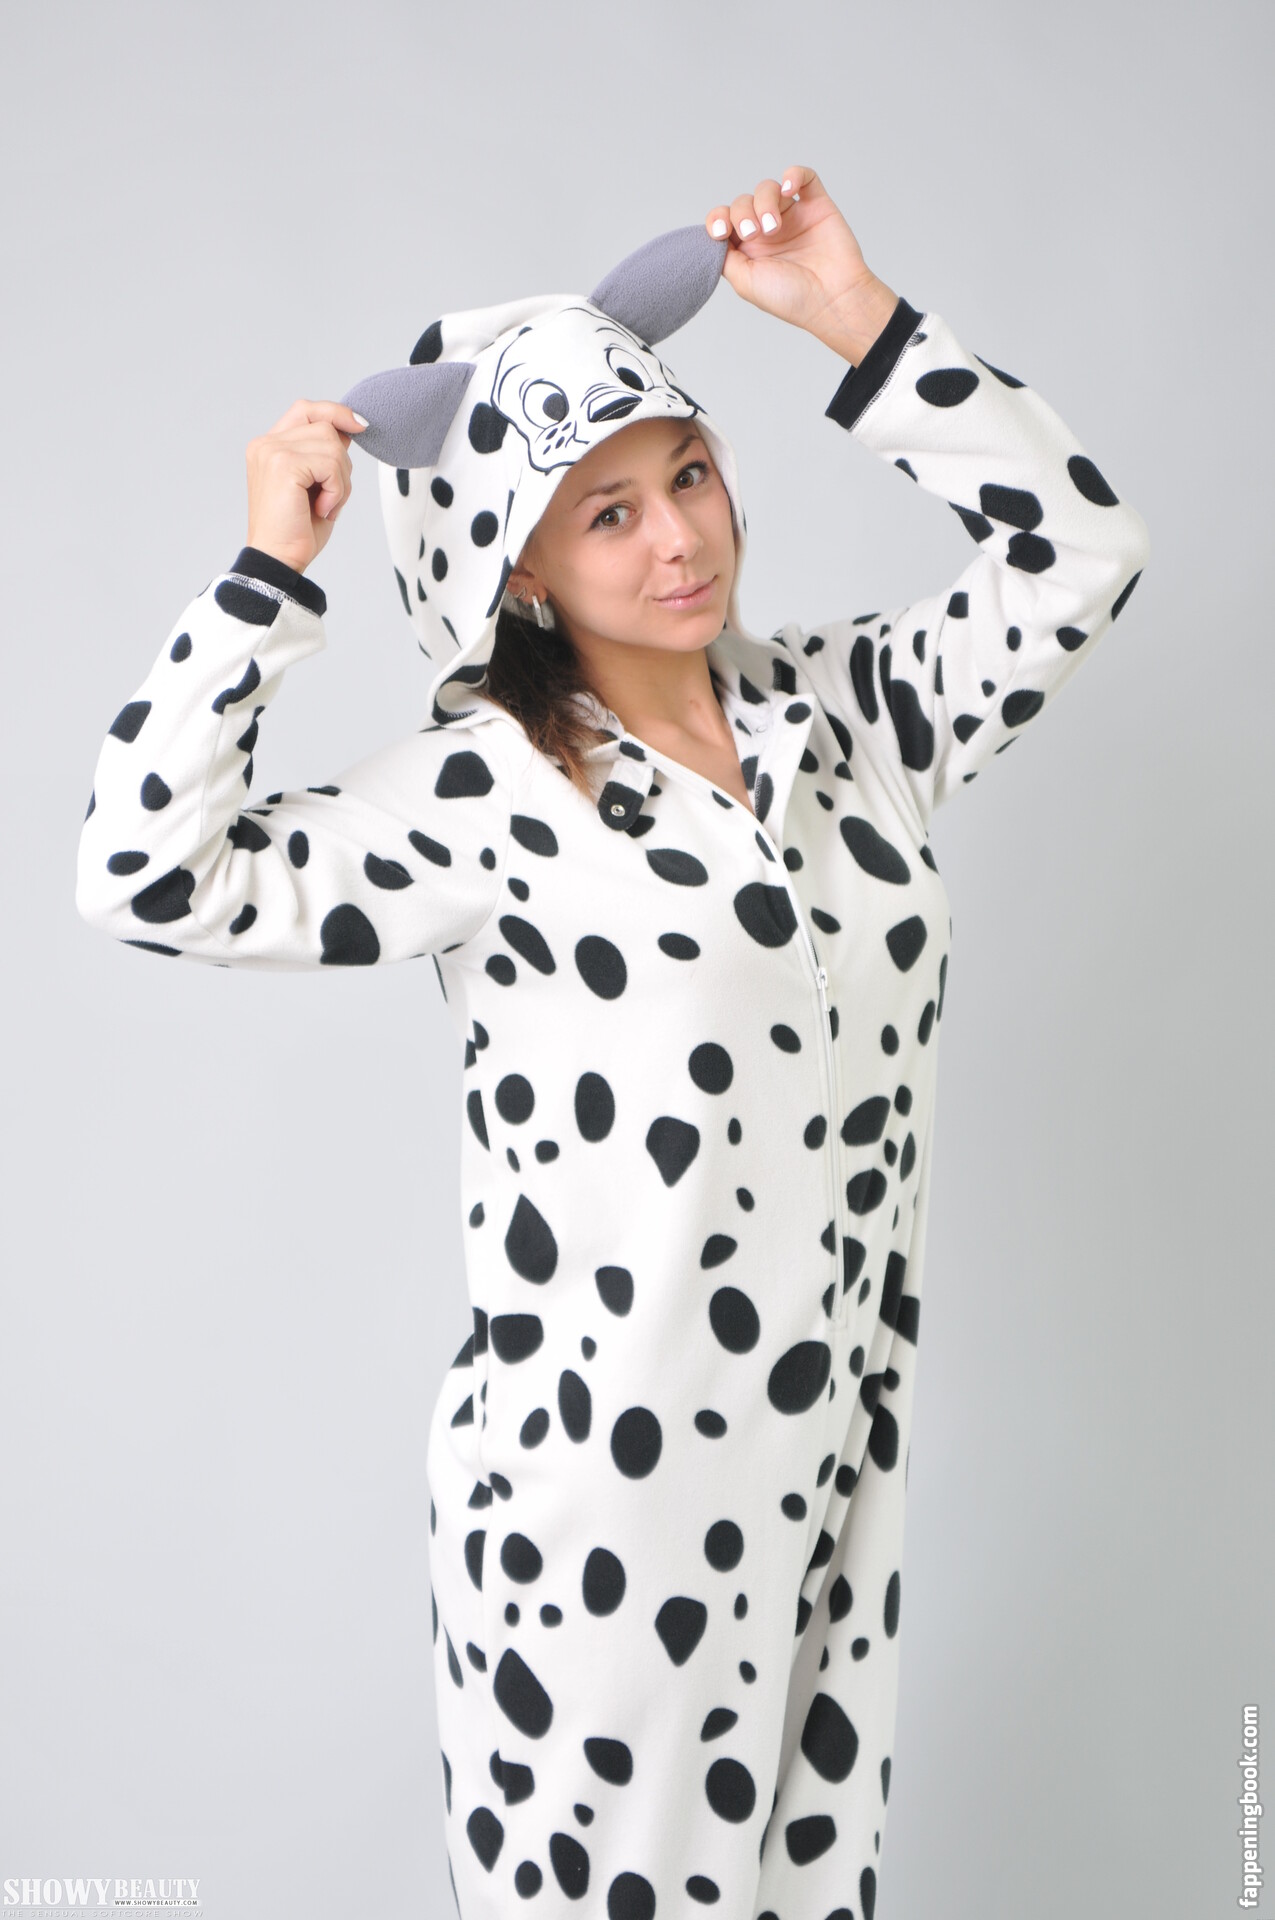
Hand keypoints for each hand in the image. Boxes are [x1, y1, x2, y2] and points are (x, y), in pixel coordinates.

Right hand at [245, 398, 367, 576]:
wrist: (280, 561)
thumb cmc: (297, 530)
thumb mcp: (318, 485)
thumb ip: (326, 455)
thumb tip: (351, 428)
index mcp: (269, 446)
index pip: (306, 410)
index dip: (336, 412)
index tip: (361, 427)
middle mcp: (266, 443)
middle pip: (326, 427)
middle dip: (341, 464)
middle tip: (331, 497)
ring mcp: (272, 451)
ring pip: (332, 444)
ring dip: (341, 480)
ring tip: (326, 506)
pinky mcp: (283, 464)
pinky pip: (330, 464)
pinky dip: (337, 490)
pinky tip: (323, 509)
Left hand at [704, 165, 897, 358]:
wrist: (832, 298)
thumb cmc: (791, 298)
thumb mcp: (744, 282)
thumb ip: (723, 257)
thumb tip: (712, 237)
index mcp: (748, 250)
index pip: (724, 221)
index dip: (717, 219)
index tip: (720, 232)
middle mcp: (768, 231)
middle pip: (742, 202)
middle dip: (743, 214)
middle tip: (754, 234)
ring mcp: (792, 216)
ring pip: (768, 188)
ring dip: (764, 201)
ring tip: (773, 227)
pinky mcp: (816, 205)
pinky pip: (802, 176)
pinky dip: (793, 175)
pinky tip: (788, 189)